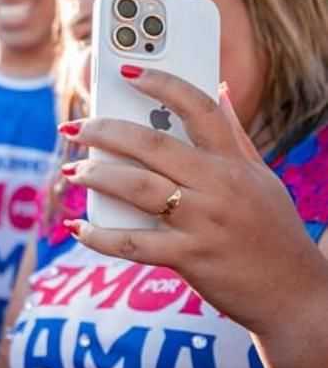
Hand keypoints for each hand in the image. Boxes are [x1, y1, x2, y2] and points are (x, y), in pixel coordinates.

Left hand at [60, 69, 327, 334]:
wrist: (295, 294)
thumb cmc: (271, 231)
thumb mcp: (261, 178)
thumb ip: (233, 136)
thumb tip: (220, 91)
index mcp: (234, 163)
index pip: (199, 108)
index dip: (162, 84)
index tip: (128, 72)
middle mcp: (219, 186)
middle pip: (153, 145)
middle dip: (106, 131)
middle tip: (75, 128)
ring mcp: (204, 222)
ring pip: (138, 188)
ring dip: (96, 176)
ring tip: (72, 170)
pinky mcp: (190, 258)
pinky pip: (134, 244)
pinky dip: (100, 236)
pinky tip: (78, 227)